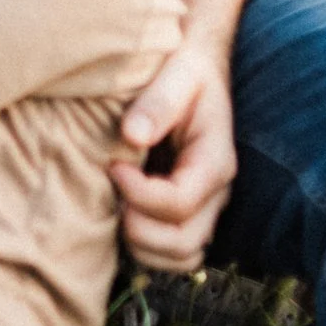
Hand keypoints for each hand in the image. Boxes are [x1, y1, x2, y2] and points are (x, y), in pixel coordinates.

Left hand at [111, 41, 237, 272]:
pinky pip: (173, 251)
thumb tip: (132, 136)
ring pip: (181, 256)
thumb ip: (158, 102)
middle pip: (184, 243)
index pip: (180, 202)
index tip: (112, 165)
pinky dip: (146, 246)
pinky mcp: (186, 211)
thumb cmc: (184, 69)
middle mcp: (214, 192)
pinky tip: (120, 214)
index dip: (139, 194)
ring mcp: (203, 206)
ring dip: (141, 244)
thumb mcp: (177, 73)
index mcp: (214, 161)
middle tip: (110, 192)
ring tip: (114, 206)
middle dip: (138, 228)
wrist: (194, 69)